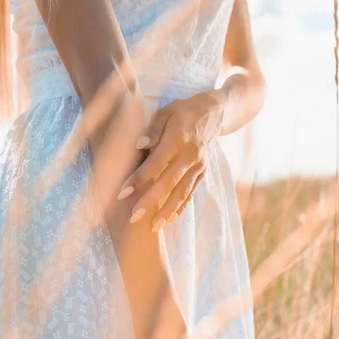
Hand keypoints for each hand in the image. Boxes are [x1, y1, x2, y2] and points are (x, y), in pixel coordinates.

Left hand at [117, 89, 225, 230]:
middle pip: (168, 182)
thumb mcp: (165, 112)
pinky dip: (180, 207)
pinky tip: (169, 220)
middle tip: (133, 218)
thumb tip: (139, 145)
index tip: (122, 193)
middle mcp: (190, 155)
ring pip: (182, 192)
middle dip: (150, 202)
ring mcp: (199, 166)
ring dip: (167, 211)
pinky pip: (191, 193)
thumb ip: (152, 129)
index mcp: (178, 139)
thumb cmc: (183, 111)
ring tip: (153, 227)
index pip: (155, 163)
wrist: (215, 113)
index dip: (139, 179)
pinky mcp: (203, 172)